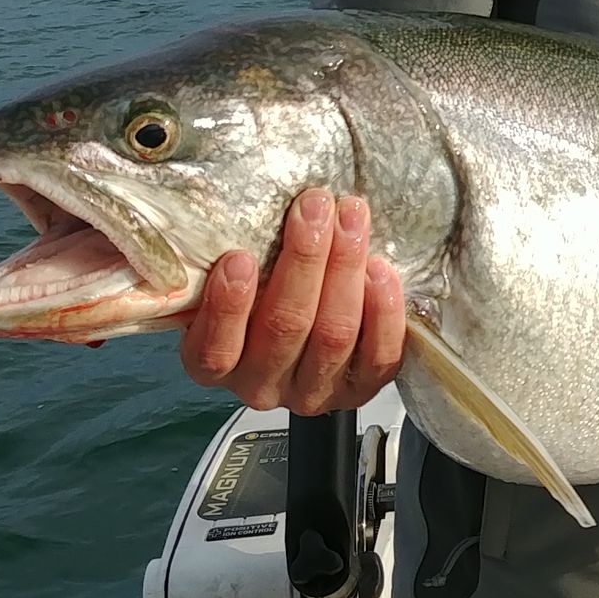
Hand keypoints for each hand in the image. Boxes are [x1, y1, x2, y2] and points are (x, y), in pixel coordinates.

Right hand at [179, 188, 406, 415]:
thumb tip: (224, 209)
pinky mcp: (359, 390)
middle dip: (304, 260)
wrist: (305, 311)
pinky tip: (379, 269)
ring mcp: (313, 391)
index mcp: (216, 363)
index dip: (228, 307)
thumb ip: (226, 257)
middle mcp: (261, 383)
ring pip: (333, 334)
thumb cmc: (259, 283)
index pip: (216, 350)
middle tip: (315, 206)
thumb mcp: (230, 274)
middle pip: (286, 326)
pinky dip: (383, 311)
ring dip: (345, 269)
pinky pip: (378, 356)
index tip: (239, 256)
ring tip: (351, 218)